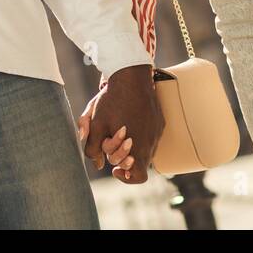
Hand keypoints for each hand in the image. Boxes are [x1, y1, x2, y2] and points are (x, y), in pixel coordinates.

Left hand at [76, 64, 161, 183]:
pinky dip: (139, 134)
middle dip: (123, 157)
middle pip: (139, 162)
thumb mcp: (96, 125)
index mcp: (137, 148)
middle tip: (111, 141)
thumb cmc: (112, 101)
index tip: (115, 167)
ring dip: (131, 145)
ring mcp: (157, 131)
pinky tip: (128, 120)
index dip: (126, 177)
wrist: (131, 75)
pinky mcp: (159, 121)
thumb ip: (92, 149)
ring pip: (144, 148)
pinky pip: (150, 136)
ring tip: (119, 129)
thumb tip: (97, 164)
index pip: (138, 177)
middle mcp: (151, 143)